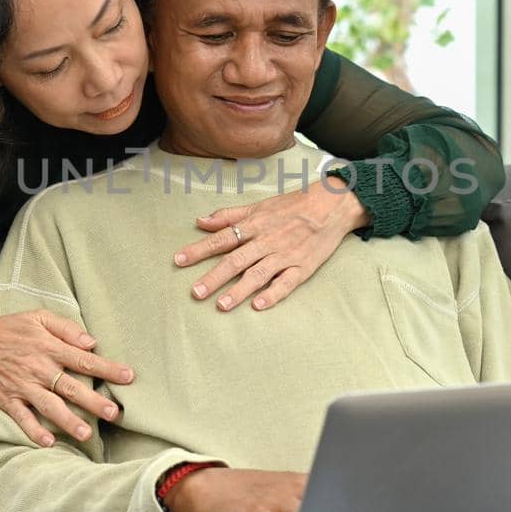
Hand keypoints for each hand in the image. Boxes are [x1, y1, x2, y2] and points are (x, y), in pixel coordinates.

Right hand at [0, 309, 133, 448]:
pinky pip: (22, 418)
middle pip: (71, 387)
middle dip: (93, 401)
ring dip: (68, 420)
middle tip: (114, 413)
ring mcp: (22, 386)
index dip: (107, 368)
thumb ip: (66, 328)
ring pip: (49, 406)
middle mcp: (38, 368)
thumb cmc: (9, 328)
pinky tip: (48, 442)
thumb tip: (90, 341)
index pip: (84, 359)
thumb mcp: (38, 317)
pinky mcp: (7, 399)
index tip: (128, 377)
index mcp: (49, 347)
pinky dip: (34, 430)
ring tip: (86, 434)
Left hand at [172, 178, 370, 311]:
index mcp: (254, 224)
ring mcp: (285, 255)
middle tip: (195, 293)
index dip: (199, 250)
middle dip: (214, 277)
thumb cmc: (292, 206)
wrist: (331, 205)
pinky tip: (259, 305)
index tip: (178, 261)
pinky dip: (273, 294)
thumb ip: (229, 215)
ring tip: (221, 305)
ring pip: (258, 274)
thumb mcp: (259, 205)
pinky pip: (286, 282)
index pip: (221, 238)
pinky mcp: (303, 267)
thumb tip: (201, 221)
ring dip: (239, 290)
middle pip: (236, 260)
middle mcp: (267, 240)